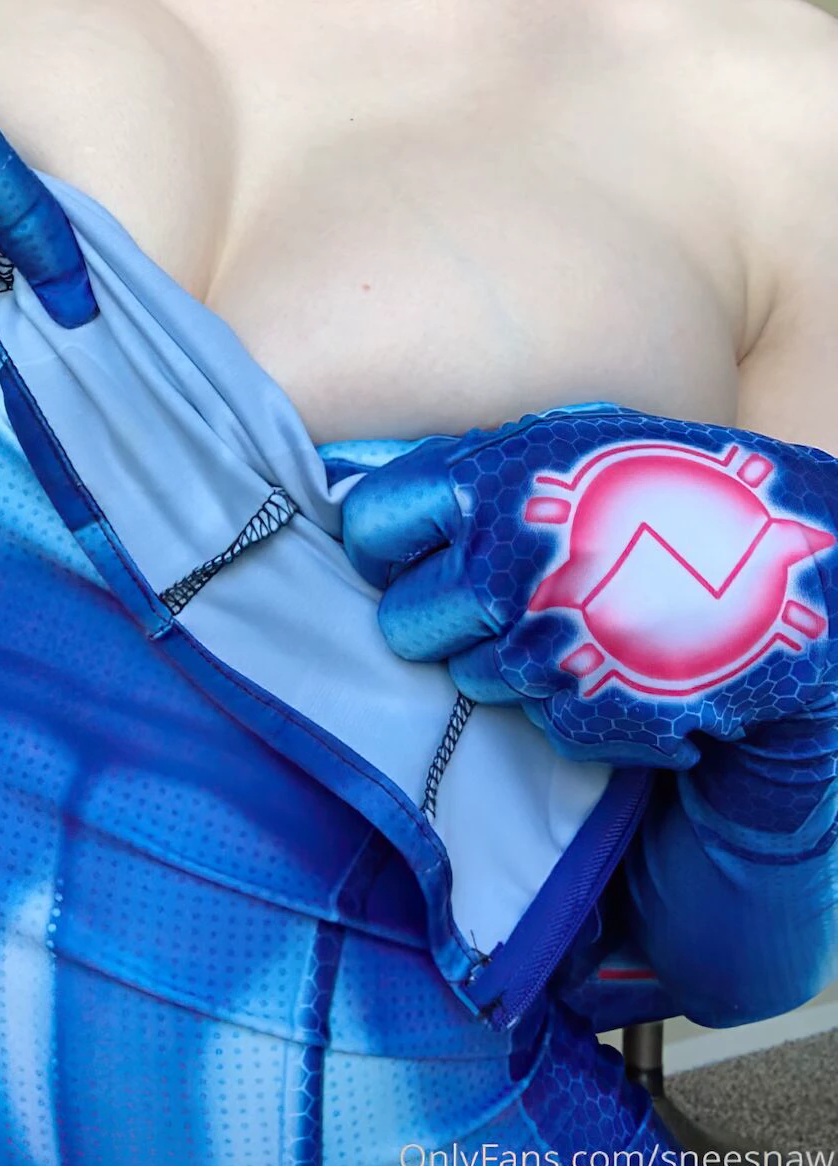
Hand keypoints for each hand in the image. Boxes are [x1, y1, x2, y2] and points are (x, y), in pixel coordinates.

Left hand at [341, 404, 837, 766]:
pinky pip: (536, 717)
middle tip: (492, 600)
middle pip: (403, 620)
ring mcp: (542, 647)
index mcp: (490, 486)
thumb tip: (382, 494)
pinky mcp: (584, 713)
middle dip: (436, 616)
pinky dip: (567, 699)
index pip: (370, 525)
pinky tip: (617, 660)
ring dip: (506, 659)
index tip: (404, 555)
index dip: (383, 548)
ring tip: (574, 621)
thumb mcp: (573, 447)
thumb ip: (480, 473)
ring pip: (468, 676)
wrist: (804, 576)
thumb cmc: (679, 494)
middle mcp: (503, 569)